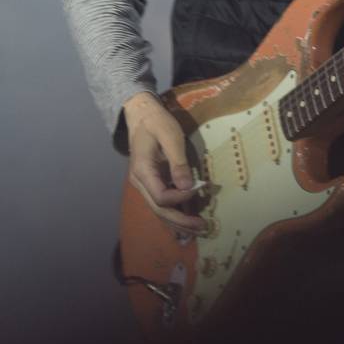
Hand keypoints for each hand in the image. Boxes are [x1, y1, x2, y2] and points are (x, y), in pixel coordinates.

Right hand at [123, 92, 207, 235]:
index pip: (160, 197)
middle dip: (181, 221)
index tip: (198, 189)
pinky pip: (161, 202)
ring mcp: (144, 184)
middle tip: (203, 227)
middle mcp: (140, 182)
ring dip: (178, 221)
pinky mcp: (152, 182)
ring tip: (199, 229)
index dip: (180, 199)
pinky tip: (188, 219)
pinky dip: (175, 212)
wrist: (141, 114)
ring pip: (159, 210)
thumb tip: (188, 187)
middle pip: (159, 209)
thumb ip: (178, 162)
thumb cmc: (156, 122)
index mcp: (142, 171)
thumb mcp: (170, 136)